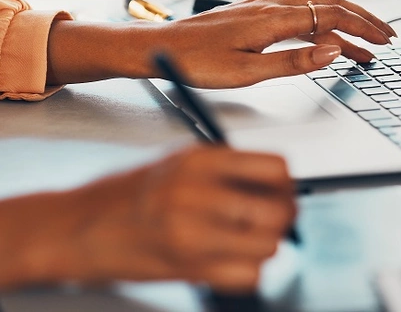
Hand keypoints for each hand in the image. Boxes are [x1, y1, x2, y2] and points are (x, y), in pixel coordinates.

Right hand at [0, 147, 295, 292]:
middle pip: (279, 210)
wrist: (79, 225)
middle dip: (284, 218)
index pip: (276, 168)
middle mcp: (198, 192)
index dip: (287, 183)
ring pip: (268, 246)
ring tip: (247, 240)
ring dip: (266, 246)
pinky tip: (229, 260)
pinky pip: (247, 276)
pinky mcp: (185, 267)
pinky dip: (246, 272)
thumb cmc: (132, 191)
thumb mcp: (181, 161)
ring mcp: (191, 232)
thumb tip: (279, 183)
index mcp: (202, 159)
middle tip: (274, 220)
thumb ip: (228, 169)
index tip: (283, 191)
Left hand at [159, 0, 396, 87]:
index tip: (383, 41)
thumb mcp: (247, 72)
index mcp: (274, 21)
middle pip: (330, 6)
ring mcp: (263, 4)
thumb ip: (292, 61)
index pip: (331, 18)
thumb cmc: (198, 61)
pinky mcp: (254, 8)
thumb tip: (332, 51)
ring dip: (344, 14)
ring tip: (364, 30)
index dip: (361, 28)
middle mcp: (272, 6)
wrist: (161, 45)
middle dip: (362, 20)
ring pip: (315, 3)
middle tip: (386, 36)